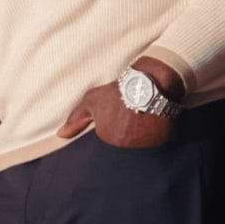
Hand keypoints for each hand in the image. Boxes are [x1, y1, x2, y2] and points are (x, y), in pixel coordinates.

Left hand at [55, 57, 184, 147]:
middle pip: (125, 137)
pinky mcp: (164, 139)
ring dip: (144, 127)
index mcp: (108, 135)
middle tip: (132, 107)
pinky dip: (160, 129)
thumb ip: (75, 118)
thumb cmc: (118, 89)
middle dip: (128, 124)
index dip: (115, 117)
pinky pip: (160, 137)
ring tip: (145, 109)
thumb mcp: (92, 99)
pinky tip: (157, 114)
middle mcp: (126, 143)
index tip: (119, 106)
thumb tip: (60, 135)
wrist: (149, 80)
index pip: (110, 132)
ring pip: (143, 138)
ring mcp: (146, 142)